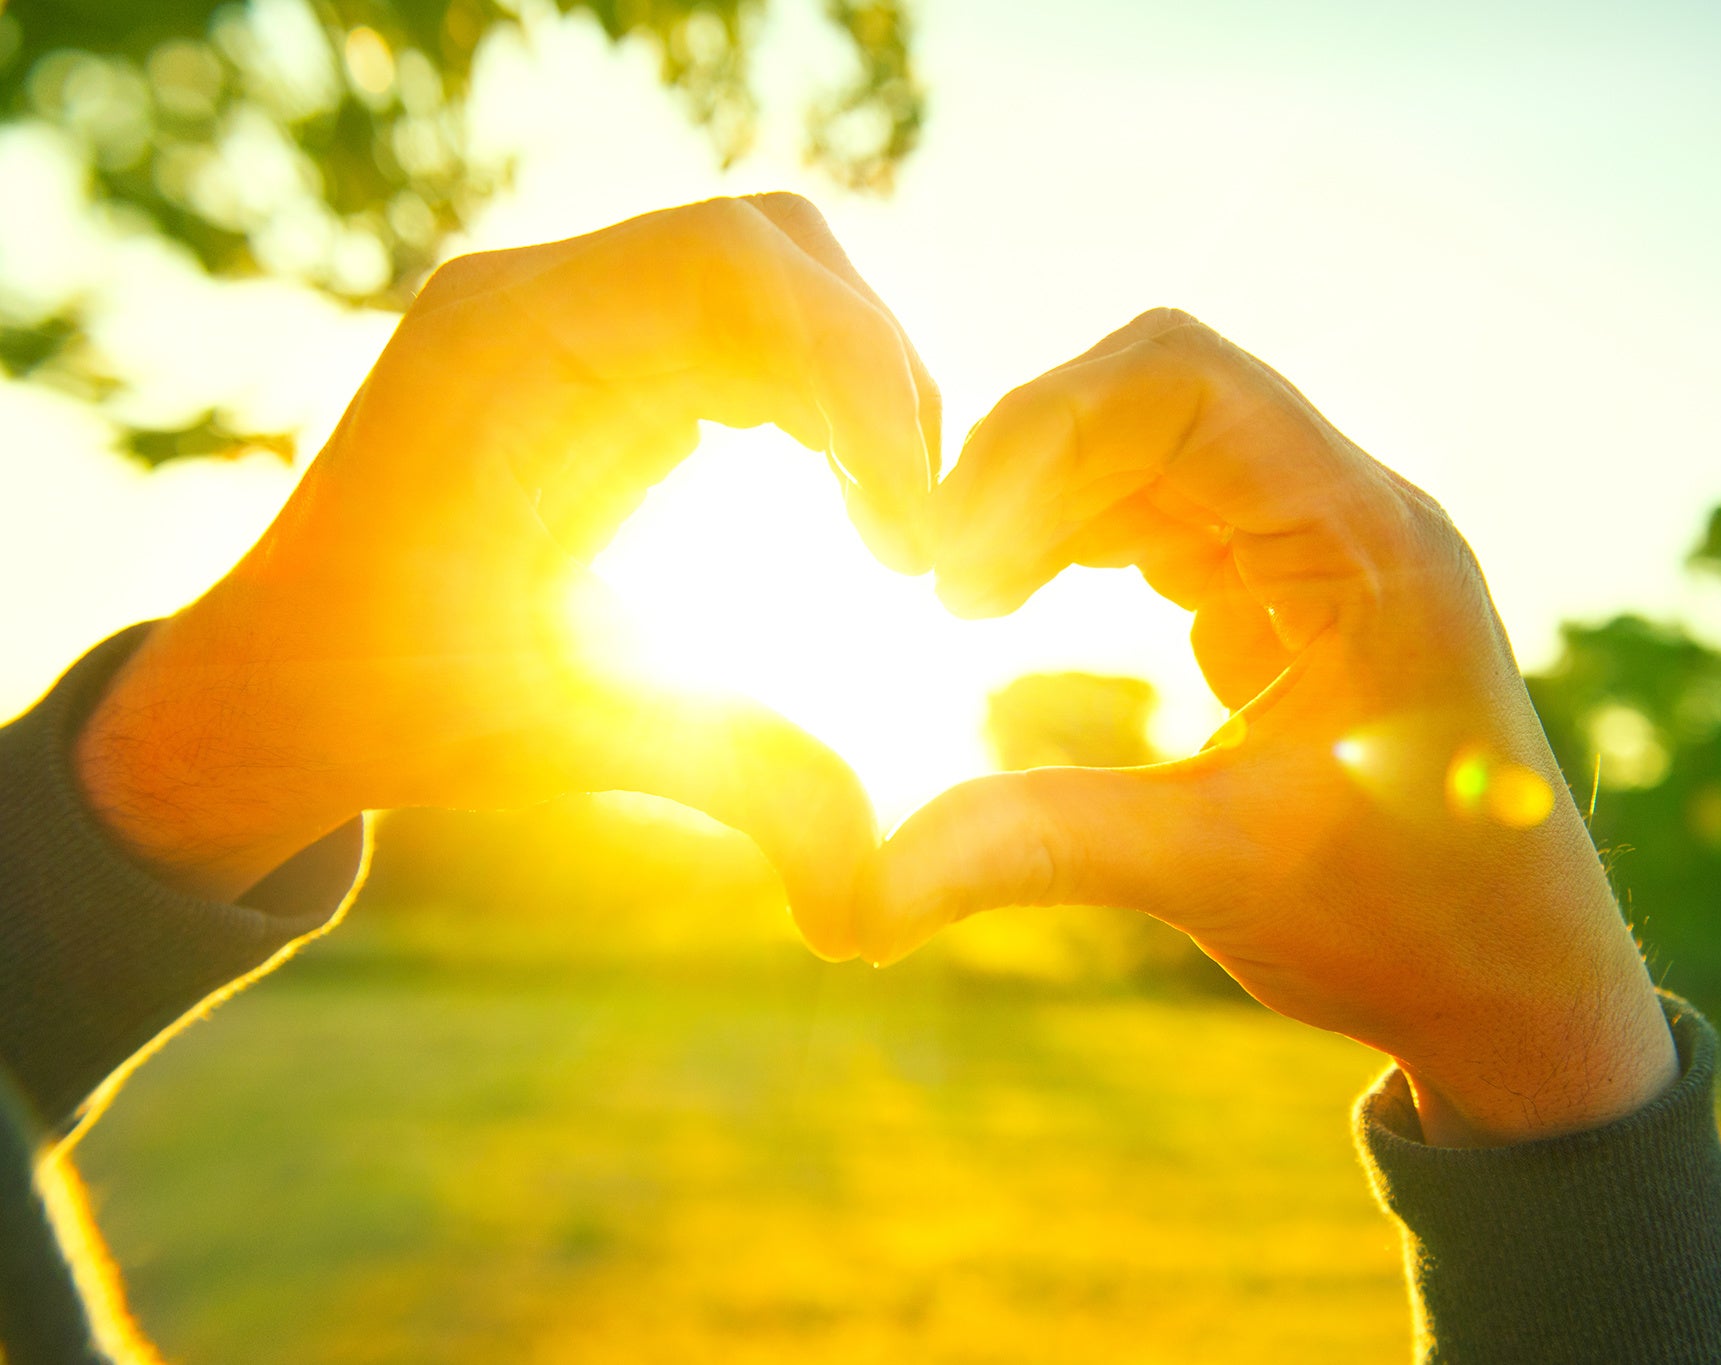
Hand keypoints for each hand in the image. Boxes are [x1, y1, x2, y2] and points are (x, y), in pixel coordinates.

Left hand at [74, 194, 938, 958]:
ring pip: (772, 275)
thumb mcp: (567, 742)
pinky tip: (845, 500)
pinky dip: (820, 396)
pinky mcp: (594, 351)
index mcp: (500, 349)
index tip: (908, 533)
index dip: (860, 376)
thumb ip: (731, 791)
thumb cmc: (390, 711)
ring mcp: (561, 312)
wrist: (279, 687)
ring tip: (894, 523)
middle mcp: (528, 297)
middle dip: (876, 376)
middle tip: (918, 530)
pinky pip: (742, 324)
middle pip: (769, 248)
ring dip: (860, 385)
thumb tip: (866, 916)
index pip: (732, 270)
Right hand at [863, 309, 1676, 1143]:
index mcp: (1371, 546)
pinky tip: (1021, 604)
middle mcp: (1356, 513)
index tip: (956, 573)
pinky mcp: (1295, 587)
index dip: (1040, 444)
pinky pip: (1169, 507)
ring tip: (966, 602)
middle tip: (939, 583)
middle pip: (1159, 386)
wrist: (1522, 985)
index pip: (1185, 386)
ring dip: (1045, 497)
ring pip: (1153, 440)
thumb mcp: (1221, 878)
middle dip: (1027, 462)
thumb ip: (1043, 847)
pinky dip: (1079, 535)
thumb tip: (857, 894)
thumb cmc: (1413, 930)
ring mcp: (1327, 543)